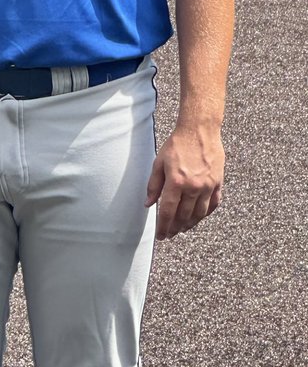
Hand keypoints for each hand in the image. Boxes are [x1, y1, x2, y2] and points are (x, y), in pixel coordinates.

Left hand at [145, 126, 223, 240]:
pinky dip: (205, 214)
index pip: (167, 211)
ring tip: (183, 229)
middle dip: (175, 228)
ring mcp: (207, 186)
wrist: (199, 131)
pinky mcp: (218, 183)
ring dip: (190, 224)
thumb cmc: (177, 144)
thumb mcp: (159, 162)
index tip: (161, 235)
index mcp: (176, 182)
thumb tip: (148, 203)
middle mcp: (193, 187)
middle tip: (170, 234)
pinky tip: (199, 217)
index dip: (163, 226)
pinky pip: (213, 205)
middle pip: (184, 216)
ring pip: (199, 214)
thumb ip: (153, 185)